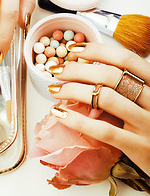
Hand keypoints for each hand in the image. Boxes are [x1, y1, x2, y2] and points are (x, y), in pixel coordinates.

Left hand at [48, 43, 149, 175]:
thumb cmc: (148, 121)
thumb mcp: (139, 97)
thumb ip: (119, 83)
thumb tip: (82, 65)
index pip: (125, 59)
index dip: (97, 50)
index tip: (73, 49)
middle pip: (110, 75)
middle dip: (77, 70)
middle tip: (57, 71)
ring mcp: (147, 123)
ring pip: (105, 98)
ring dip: (73, 91)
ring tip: (55, 90)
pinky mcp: (138, 146)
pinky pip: (103, 130)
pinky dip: (77, 120)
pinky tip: (59, 113)